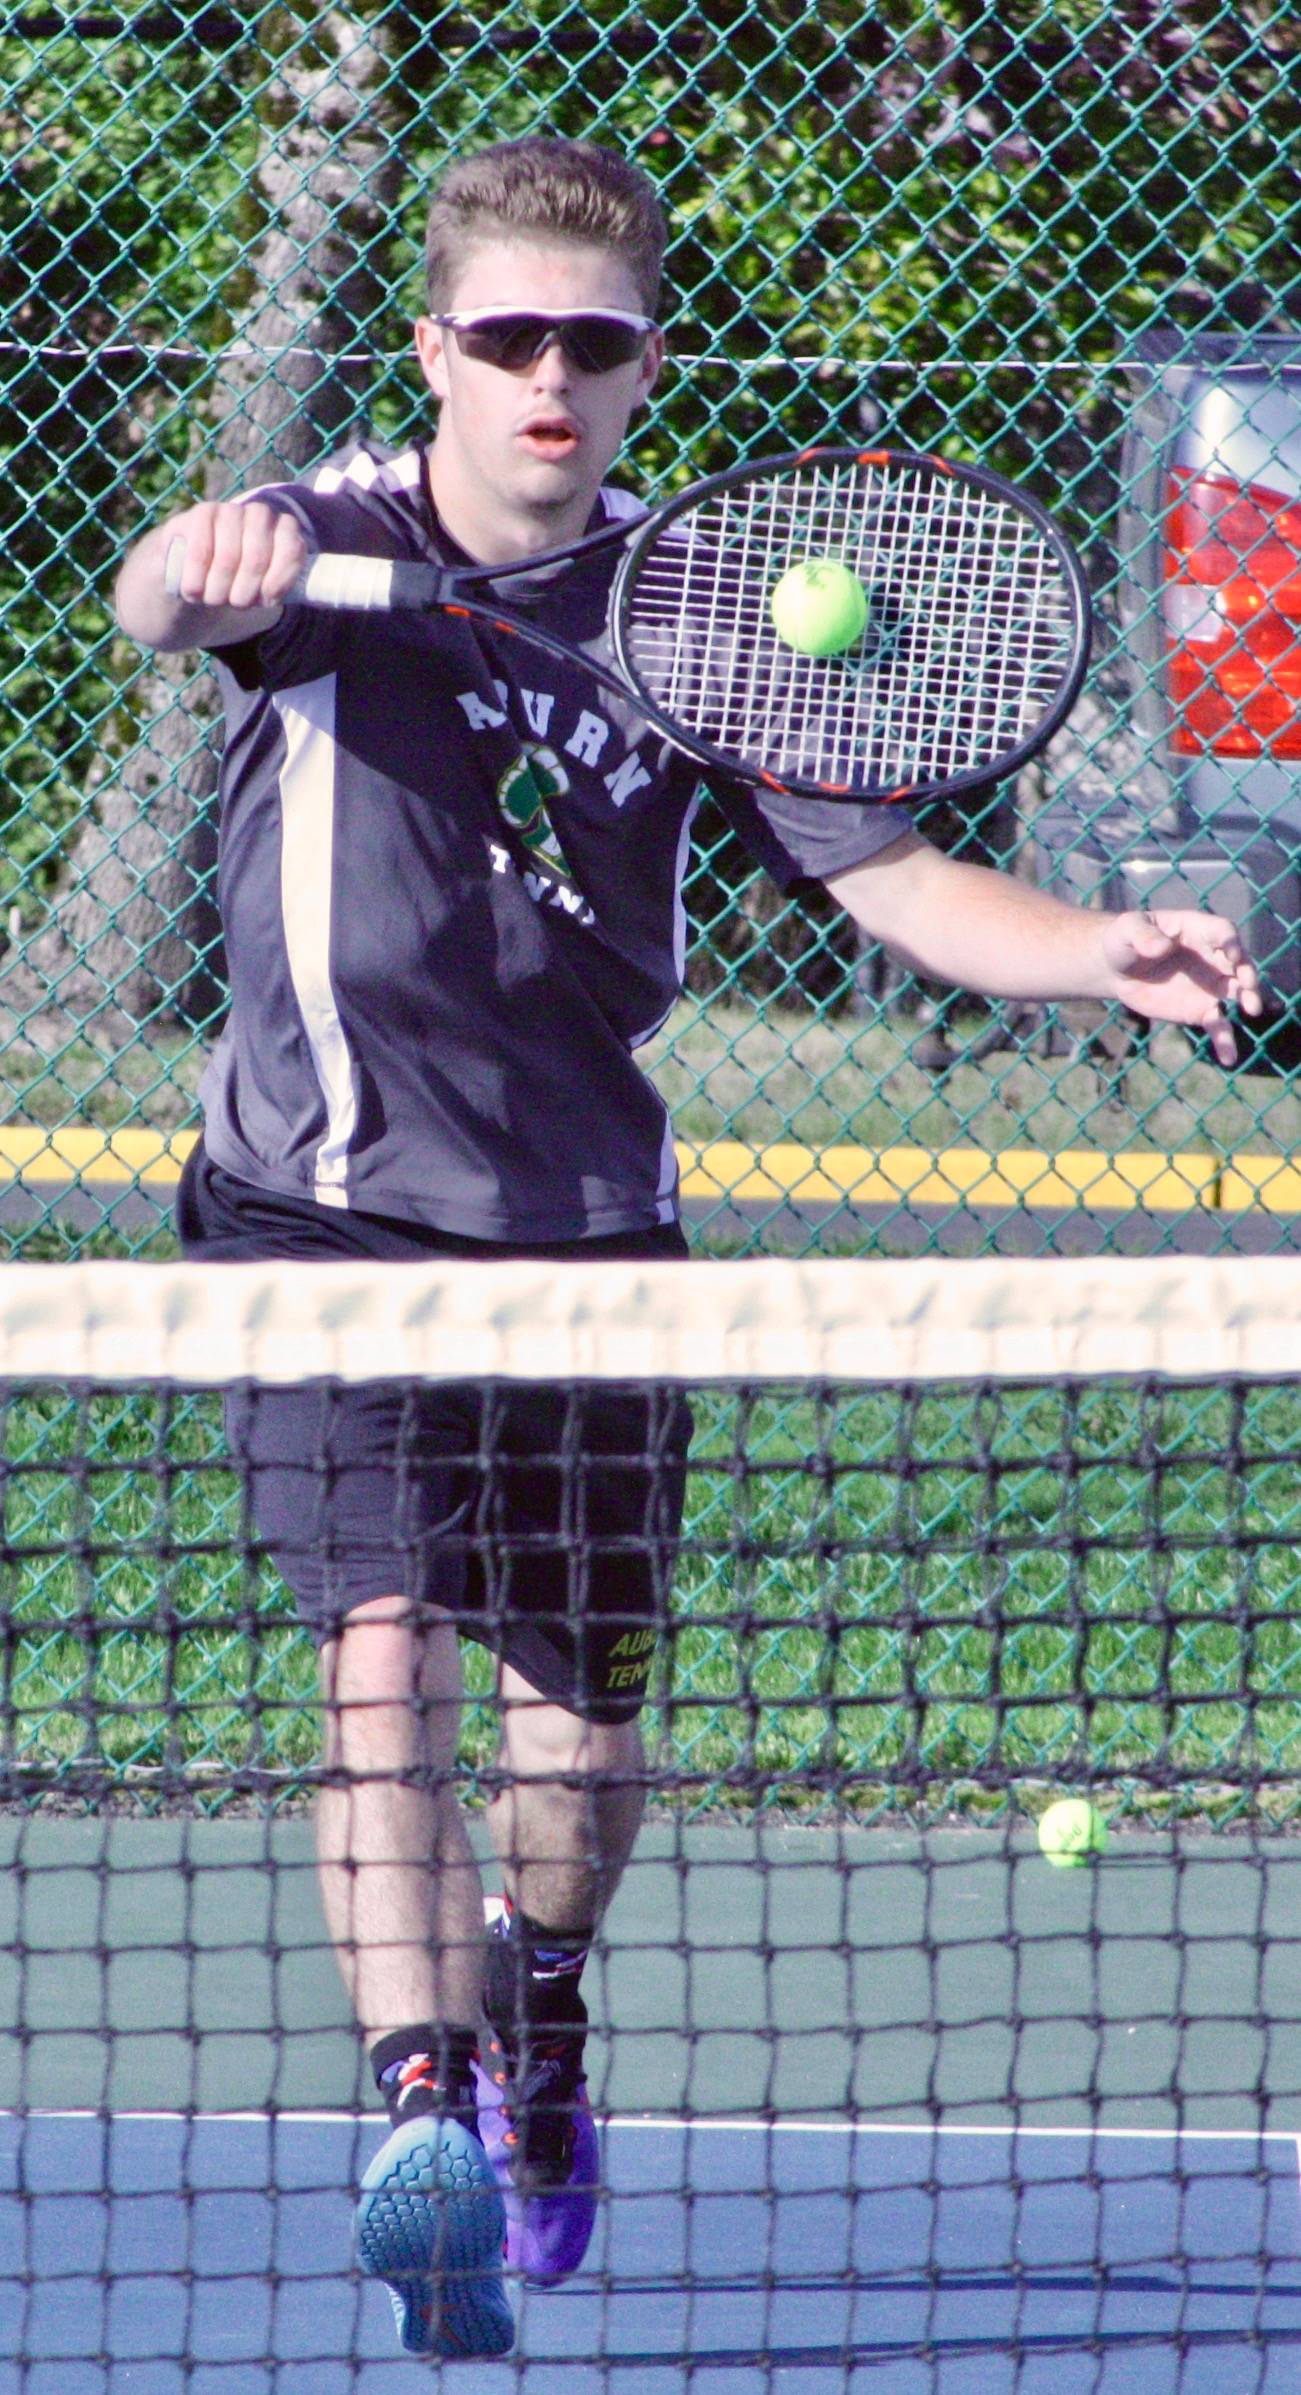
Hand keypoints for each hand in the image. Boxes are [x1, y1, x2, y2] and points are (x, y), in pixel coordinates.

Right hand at [164, 498, 307, 610]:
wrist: (196, 578)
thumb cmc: (238, 585)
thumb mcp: (266, 590)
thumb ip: (284, 587)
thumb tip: (305, 591)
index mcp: (285, 529)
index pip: (292, 550)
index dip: (278, 582)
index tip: (266, 601)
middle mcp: (260, 514)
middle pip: (257, 559)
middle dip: (244, 594)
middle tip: (234, 604)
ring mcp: (230, 510)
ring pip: (228, 559)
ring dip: (218, 591)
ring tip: (212, 599)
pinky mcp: (201, 512)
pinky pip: (201, 552)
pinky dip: (196, 580)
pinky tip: (193, 590)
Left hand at [1100, 909, 1262, 1065]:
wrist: (1120, 971)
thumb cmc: (1126, 940)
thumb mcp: (1127, 930)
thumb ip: (1143, 935)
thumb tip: (1161, 947)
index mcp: (1198, 930)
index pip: (1222, 931)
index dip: (1229, 941)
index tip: (1231, 953)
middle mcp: (1213, 957)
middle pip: (1239, 962)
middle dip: (1247, 972)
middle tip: (1247, 985)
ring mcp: (1211, 985)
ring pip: (1237, 992)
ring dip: (1249, 999)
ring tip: (1252, 1010)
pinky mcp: (1201, 1010)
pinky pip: (1218, 1026)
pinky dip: (1224, 1041)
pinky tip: (1229, 1058)